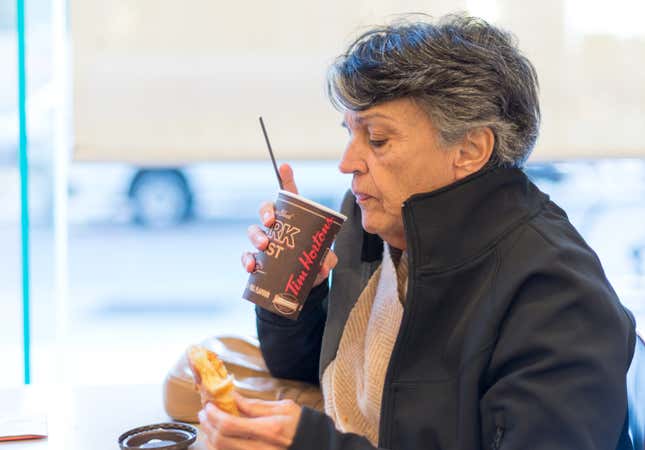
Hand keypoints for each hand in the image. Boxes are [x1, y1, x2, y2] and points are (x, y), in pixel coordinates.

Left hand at [198, 392, 301, 449]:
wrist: (314, 444)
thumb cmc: (300, 425)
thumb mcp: (283, 408)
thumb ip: (255, 405)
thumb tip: (233, 398)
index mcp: (269, 430)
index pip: (229, 424)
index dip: (213, 415)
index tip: (209, 405)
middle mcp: (261, 449)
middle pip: (221, 440)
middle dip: (208, 425)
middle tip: (204, 413)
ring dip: (210, 438)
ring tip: (209, 424)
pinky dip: (218, 448)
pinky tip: (217, 438)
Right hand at [241, 163, 337, 286]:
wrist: (305, 284)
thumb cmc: (314, 262)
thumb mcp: (325, 260)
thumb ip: (327, 260)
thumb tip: (323, 265)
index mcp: (295, 219)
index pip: (289, 196)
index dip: (286, 179)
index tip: (285, 166)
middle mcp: (277, 227)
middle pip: (266, 210)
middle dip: (266, 213)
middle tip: (271, 222)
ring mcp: (265, 242)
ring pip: (254, 231)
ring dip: (257, 236)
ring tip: (264, 246)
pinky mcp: (258, 260)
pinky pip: (247, 256)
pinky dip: (247, 261)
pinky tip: (251, 267)